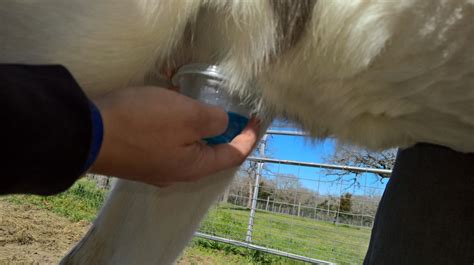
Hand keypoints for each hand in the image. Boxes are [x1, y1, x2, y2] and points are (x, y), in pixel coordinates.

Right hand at [90, 86, 259, 186]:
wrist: (85, 132)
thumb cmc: (142, 124)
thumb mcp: (188, 116)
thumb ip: (213, 120)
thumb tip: (221, 123)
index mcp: (194, 167)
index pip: (233, 155)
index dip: (249, 136)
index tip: (257, 118)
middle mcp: (176, 172)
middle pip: (209, 152)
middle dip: (221, 130)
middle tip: (226, 108)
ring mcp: (154, 166)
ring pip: (186, 145)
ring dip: (195, 125)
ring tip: (195, 102)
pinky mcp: (137, 155)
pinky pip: (166, 140)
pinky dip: (174, 125)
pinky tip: (167, 107)